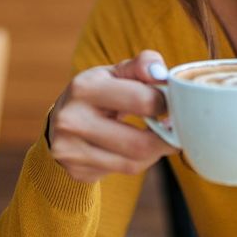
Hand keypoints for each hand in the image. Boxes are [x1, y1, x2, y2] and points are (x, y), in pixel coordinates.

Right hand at [48, 50, 178, 183]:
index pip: (141, 101)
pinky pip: (122, 172)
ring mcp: (71, 150)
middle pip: (139, 143)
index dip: (165, 104)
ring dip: (154, 153)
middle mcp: (72, 120)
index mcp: (84, 87)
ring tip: (157, 139)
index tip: (171, 104)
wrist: (60, 121)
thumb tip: (160, 73)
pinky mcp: (77, 171)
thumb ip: (142, 65)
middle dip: (165, 139)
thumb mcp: (115, 72)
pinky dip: (137, 162)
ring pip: (133, 163)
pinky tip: (133, 149)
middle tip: (175, 131)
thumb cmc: (97, 92)